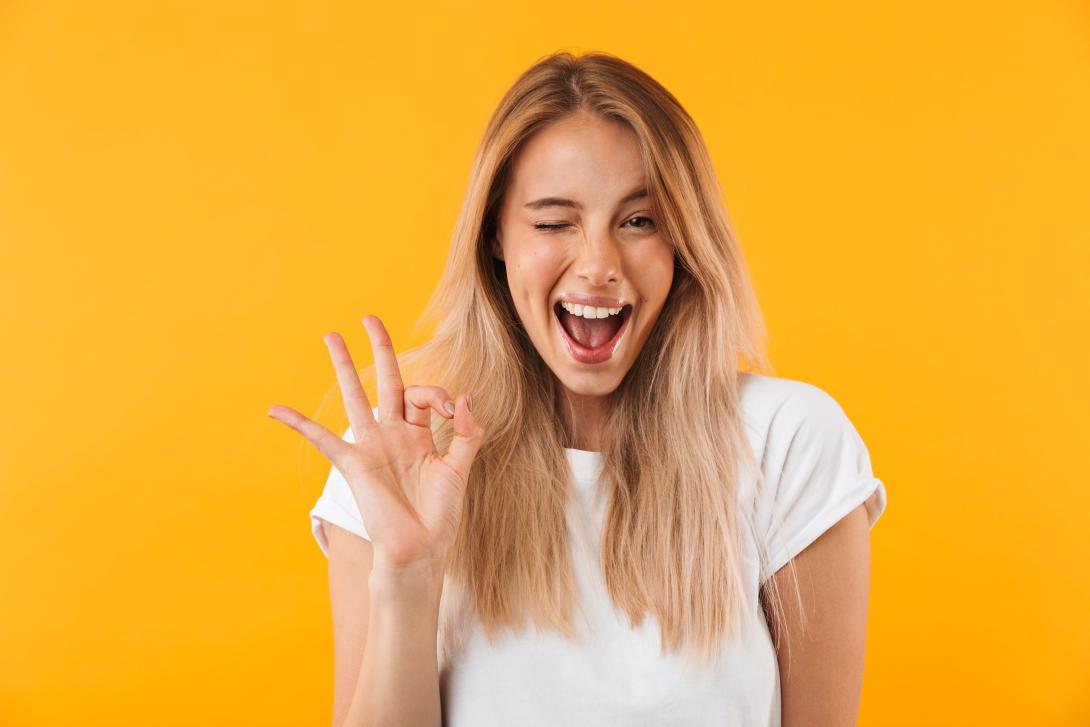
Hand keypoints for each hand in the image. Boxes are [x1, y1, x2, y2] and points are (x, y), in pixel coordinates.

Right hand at [268, 315, 484, 575]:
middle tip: (370, 318)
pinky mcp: (354, 463)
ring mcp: (372, 446)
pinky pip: (322, 439)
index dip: (440, 394)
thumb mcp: (460, 470)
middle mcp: (394, 434)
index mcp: (420, 434)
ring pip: (355, 397)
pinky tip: (275, 409)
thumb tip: (465, 396)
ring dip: (343, 366)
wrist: (420, 550)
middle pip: (386, 381)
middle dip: (380, 349)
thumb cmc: (440, 515)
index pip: (424, 395)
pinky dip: (298, 424)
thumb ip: (467, 433)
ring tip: (331, 335)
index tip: (453, 410)